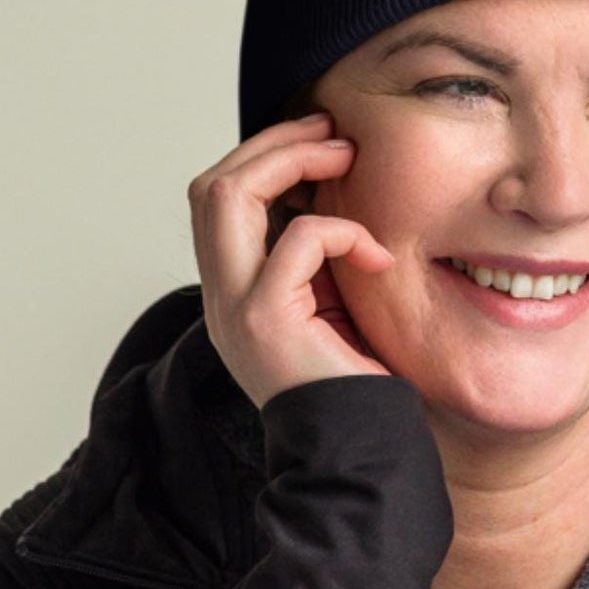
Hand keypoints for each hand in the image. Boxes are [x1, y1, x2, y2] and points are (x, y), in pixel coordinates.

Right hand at [188, 108, 396, 410]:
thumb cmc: (359, 393)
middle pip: (210, 187)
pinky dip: (343, 232)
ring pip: (227, 196)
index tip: (319, 141)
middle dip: (270, 144)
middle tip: (331, 131)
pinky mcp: (267, 319)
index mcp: (233, 296)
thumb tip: (335, 199)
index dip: (262, 160)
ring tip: (344, 156)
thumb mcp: (333, 313)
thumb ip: (319, 265)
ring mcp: (236, 308)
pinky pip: (298, 240)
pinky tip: (379, 258)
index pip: (218, 203)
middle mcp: (221, 300)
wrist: (357, 457)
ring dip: (290, 161)